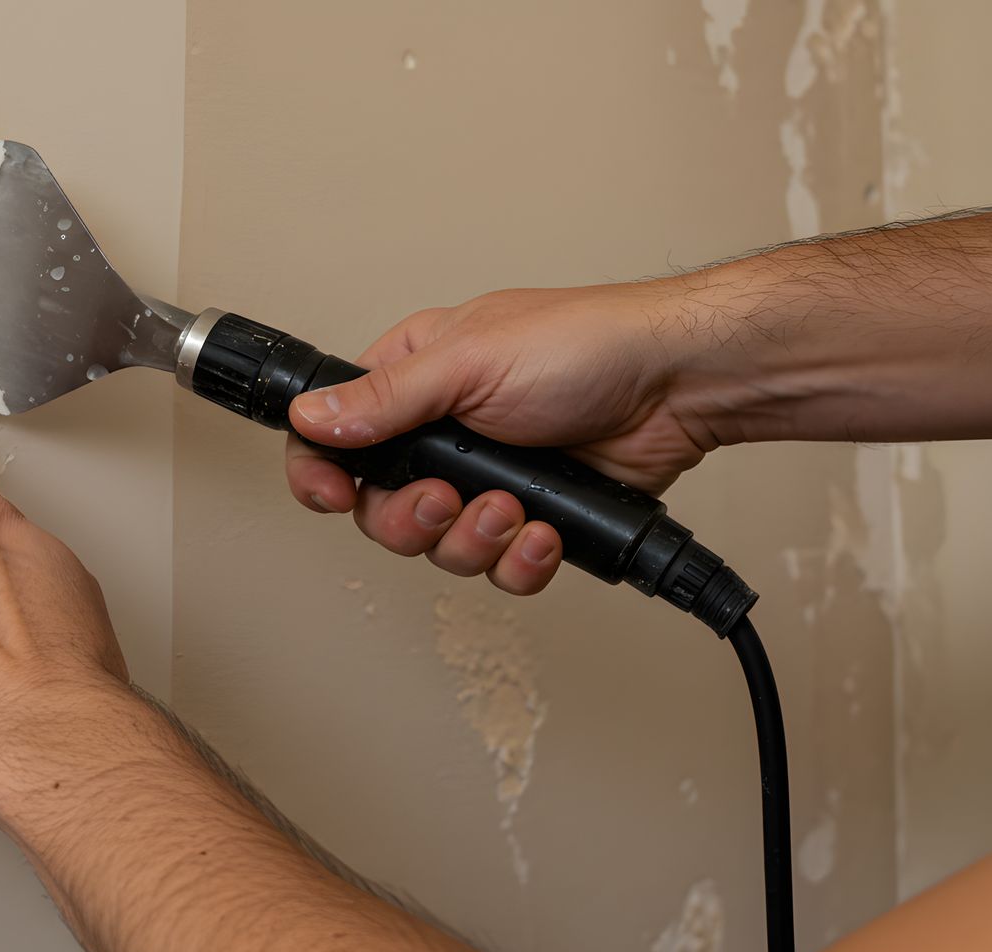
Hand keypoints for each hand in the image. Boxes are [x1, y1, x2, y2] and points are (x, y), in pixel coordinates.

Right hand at [283, 281, 715, 594]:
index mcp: (411, 381)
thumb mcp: (470, 360)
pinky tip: (545, 531)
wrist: (680, 384)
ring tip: (514, 511)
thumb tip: (312, 419)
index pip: (332, 435)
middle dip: (413, 520)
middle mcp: (441, 434)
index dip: (321, 475)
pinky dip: (520, 560)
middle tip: (447, 502)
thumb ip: (386, 400)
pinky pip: (499, 567)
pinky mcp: (531, 517)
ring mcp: (486, 479)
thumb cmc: (586, 345)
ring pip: (439, 548)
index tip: (335, 497)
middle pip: (380, 509)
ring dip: (475, 540)